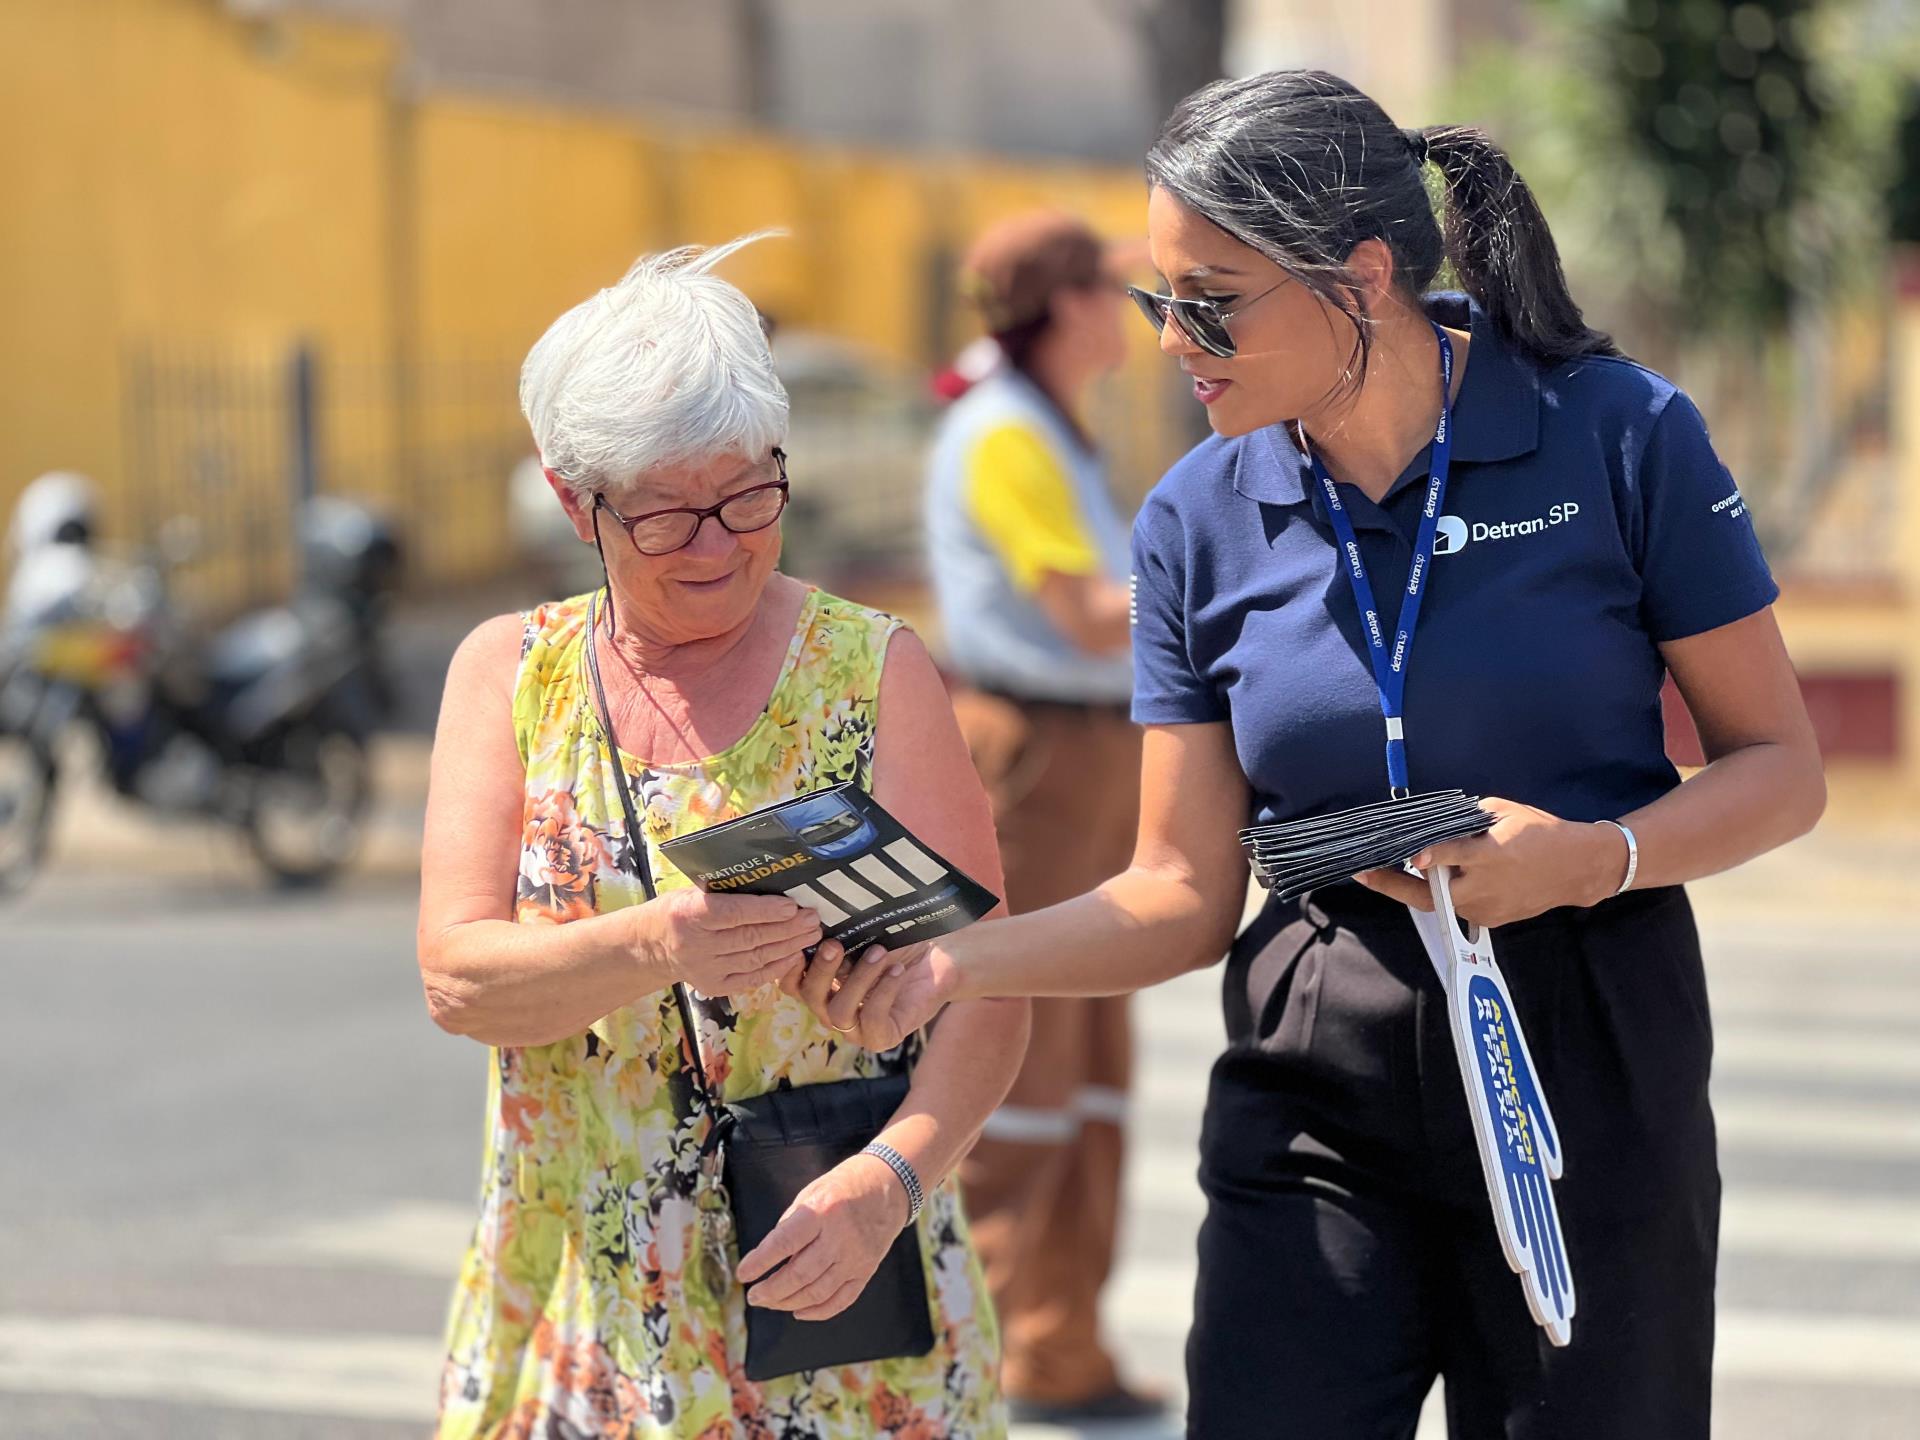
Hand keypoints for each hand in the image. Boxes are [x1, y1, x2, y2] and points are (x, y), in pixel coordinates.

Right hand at [631, 890, 820, 996]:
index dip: (766, 910)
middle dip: (787, 928)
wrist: (650, 946)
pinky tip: (794, 955)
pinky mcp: (712, 987)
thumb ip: (726, 892)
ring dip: (788, 946)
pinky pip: (752, 978)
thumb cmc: (678, 910)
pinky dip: (776, 967)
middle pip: (750, 937)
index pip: (733, 913)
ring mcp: (704, 970)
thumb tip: (773, 882)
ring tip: (810, 934)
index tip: (793, 906)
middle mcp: (695, 945)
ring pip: (755, 958)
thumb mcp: (692, 892)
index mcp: (688, 914)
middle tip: (813, 918)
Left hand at [736, 1151, 911, 1319]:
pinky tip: (799, 1311)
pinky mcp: (866, 1270)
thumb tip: (769, 1257)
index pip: (784, 1243)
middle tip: (754, 1296)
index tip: (743, 1274)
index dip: (760, 1262)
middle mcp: (841, 1236)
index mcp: (823, 1210)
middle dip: (770, 1290)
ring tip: (770, 1302)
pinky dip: (817, 1312)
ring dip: (788, 1303)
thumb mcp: (812, 1192)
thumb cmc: (846, 1184)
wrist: (890, 1184)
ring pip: (817, 1293)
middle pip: (799, 1275)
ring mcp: (856, 1257)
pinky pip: (841, 1300)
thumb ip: (791, 1224)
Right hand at [782, 938, 955, 1050]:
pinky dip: (883, 993)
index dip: (789, 967)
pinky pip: (872, 1021)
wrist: (942, 954)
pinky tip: (896, 971)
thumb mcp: (867, 932)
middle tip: (834, 944)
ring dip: (858, 979)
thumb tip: (815, 920)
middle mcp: (833, 1008)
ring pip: (838, 1013)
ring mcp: (857, 1027)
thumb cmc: (901, 939)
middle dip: (820, 970)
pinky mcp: (883, 1037)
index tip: (799, 941)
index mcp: (823, 983)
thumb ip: (840, 933)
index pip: (791, 983)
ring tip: (879, 952)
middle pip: (810, 998)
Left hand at [1353, 797, 1627, 928]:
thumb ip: (1468, 821)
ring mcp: (1486, 908)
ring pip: (1439, 901)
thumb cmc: (1539, 832)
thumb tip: (1437, 825)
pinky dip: (1443, 894)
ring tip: (1385, 871)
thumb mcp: (1504, 813)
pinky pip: (1456, 907)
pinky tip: (1434, 879)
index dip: (1428, 856)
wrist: (1576, 869)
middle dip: (1393, 884)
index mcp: (1491, 855)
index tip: (1409, 855)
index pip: (1451, 856)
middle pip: (1430, 892)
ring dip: (1416, 887)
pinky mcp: (1489, 920)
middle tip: (1363, 872)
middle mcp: (1484, 886)